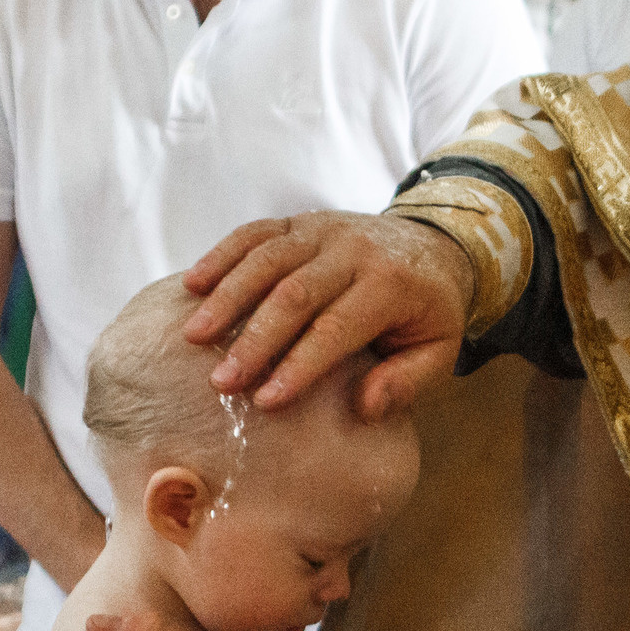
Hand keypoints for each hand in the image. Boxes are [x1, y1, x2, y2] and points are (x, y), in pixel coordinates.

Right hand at [181, 211, 477, 416]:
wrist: (432, 242)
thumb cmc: (426, 310)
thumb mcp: (438, 350)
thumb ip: (406, 382)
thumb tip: (364, 408)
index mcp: (391, 284)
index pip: (337, 328)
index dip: (299, 366)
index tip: (265, 402)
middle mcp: (353, 250)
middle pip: (295, 293)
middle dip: (254, 340)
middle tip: (221, 381)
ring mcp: (322, 229)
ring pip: (267, 259)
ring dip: (227, 298)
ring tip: (194, 336)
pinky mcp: (298, 222)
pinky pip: (254, 232)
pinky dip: (221, 256)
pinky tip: (191, 286)